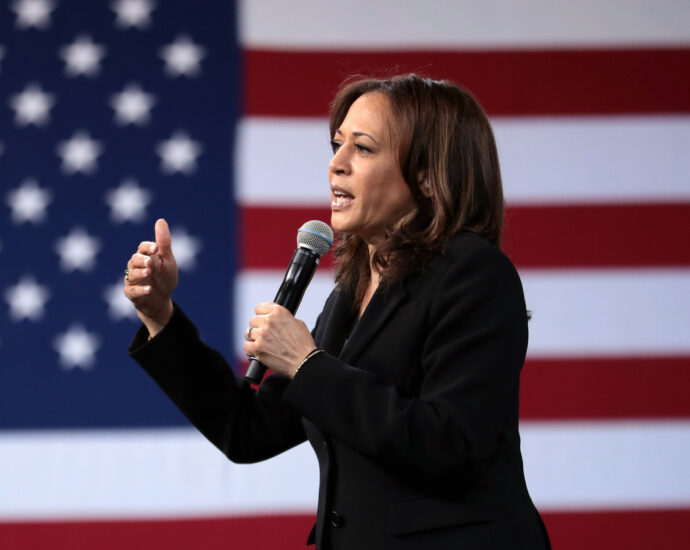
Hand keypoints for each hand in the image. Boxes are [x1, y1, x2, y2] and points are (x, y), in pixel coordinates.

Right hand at [124, 219, 178, 337]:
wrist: (162, 300)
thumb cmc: (164, 277)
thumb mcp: (167, 260)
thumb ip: (164, 243)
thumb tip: (160, 220)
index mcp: (146, 256)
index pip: (142, 248)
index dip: (148, 247)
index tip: (156, 248)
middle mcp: (136, 267)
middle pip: (134, 260)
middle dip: (142, 260)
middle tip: (150, 262)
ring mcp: (133, 280)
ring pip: (132, 274)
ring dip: (140, 273)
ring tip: (149, 272)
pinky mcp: (132, 293)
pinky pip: (132, 291)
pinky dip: (140, 290)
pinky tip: (149, 289)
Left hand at [243, 303, 315, 377]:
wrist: (304, 361)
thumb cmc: (303, 344)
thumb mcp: (297, 323)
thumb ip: (283, 318)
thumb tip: (275, 319)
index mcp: (279, 312)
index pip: (259, 307)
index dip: (261, 314)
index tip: (263, 319)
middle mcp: (269, 321)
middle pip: (253, 320)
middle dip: (258, 327)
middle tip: (265, 335)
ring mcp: (262, 335)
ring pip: (248, 333)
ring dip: (253, 338)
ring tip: (262, 344)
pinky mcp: (257, 348)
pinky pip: (246, 346)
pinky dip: (251, 349)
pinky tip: (258, 351)